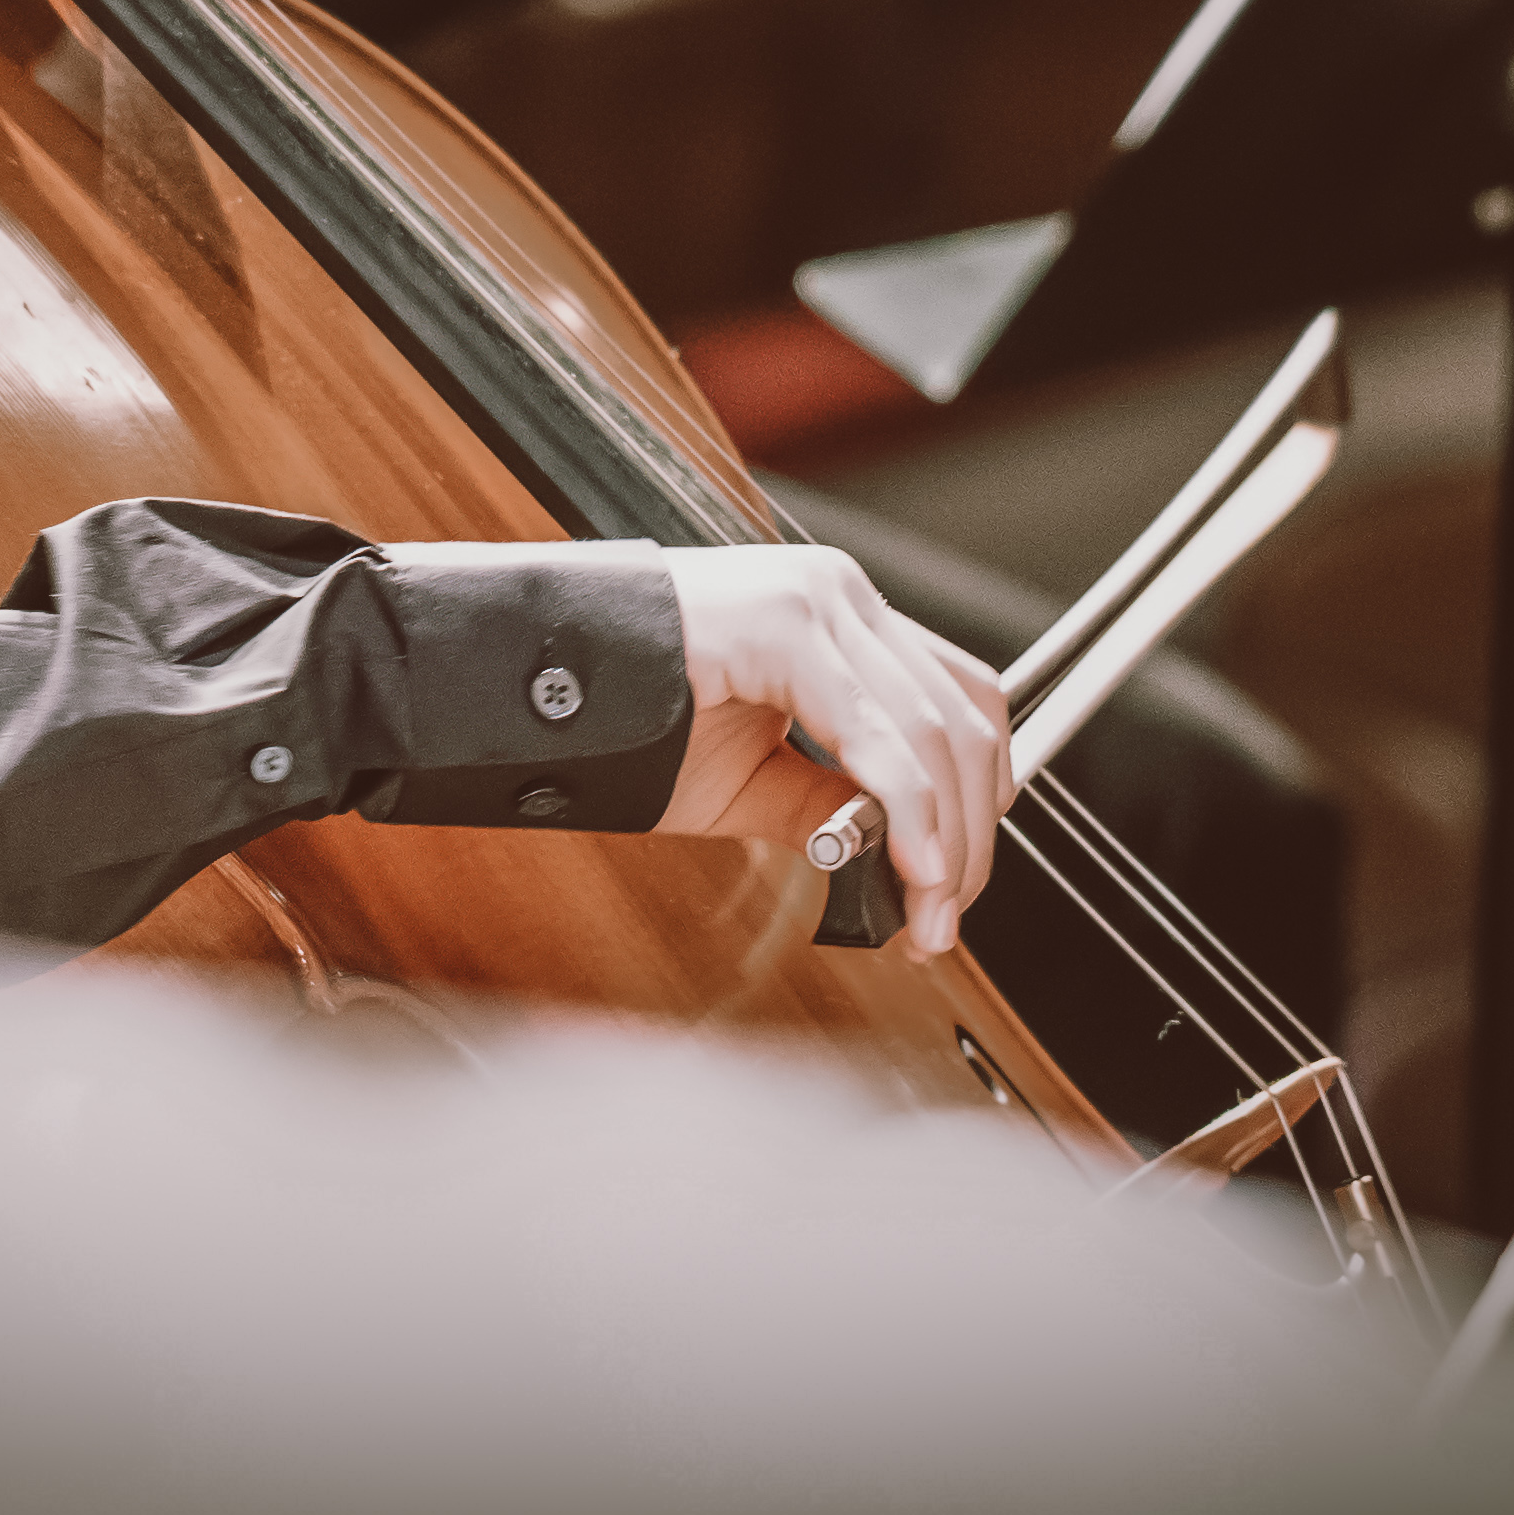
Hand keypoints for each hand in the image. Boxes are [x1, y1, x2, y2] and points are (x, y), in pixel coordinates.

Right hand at [650, 541, 1011, 956]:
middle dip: (970, 839)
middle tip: (943, 919)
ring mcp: (816, 599)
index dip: (978, 802)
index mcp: (839, 619)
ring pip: (935, 730)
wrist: (534, 686)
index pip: (959, 702)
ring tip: (926, 913)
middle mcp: (839, 594)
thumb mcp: (751, 782)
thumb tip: (908, 860)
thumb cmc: (626, 723)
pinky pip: (876, 733)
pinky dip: (909, 811)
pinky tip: (913, 869)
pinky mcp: (784, 623)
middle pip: (963, 721)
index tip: (954, 886)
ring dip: (947, 841)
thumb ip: (832, 805)